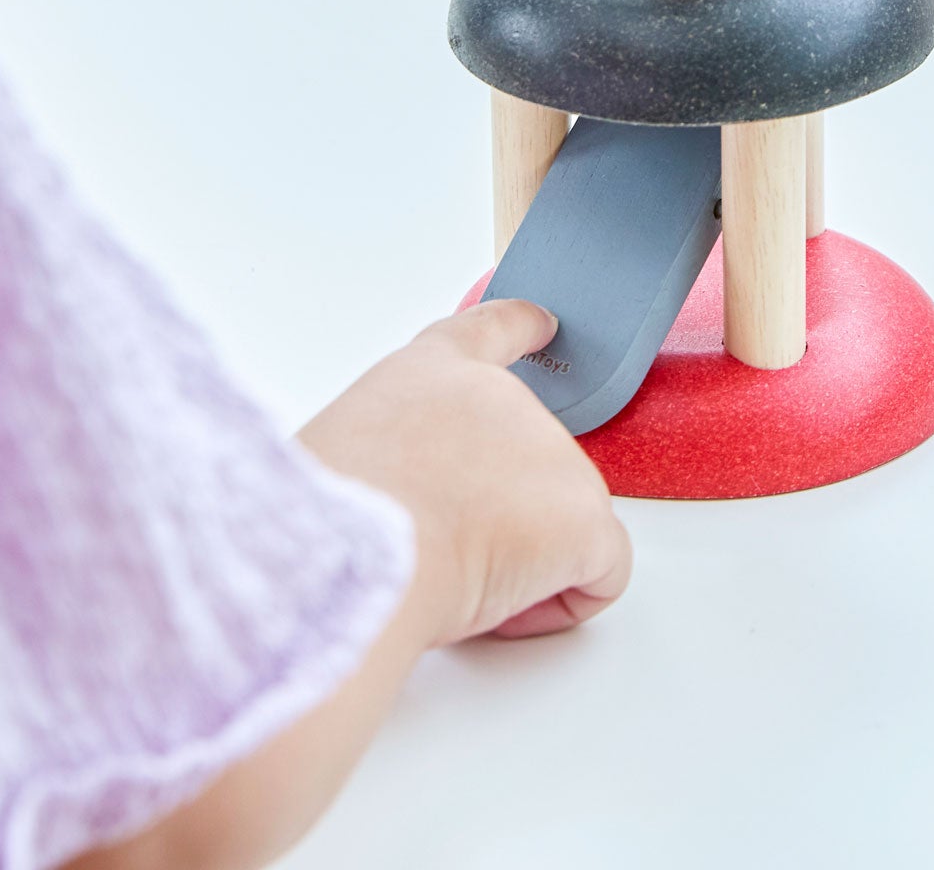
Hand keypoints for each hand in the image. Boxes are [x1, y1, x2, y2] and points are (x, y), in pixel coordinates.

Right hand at [298, 300, 631, 644]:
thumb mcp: (348, 452)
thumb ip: (398, 454)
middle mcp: (503, 396)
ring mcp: (554, 451)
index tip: (545, 323)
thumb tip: (413, 509)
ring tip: (449, 572)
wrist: (361, 543)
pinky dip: (562, 603)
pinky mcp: (585, 515)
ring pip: (558, 527)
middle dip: (497, 514)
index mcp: (431, 370)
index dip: (521, 327)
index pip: (489, 330)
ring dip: (519, 563)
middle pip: (524, 464)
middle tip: (433, 544)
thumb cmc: (334, 513)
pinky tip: (507, 611)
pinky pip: (600, 573)